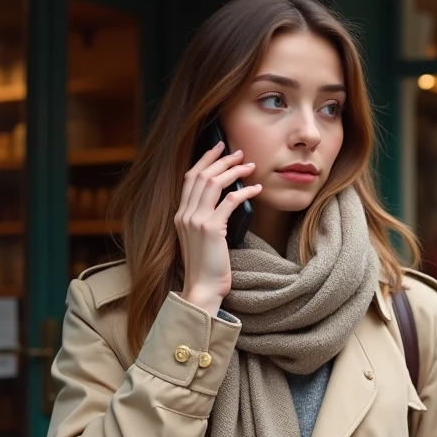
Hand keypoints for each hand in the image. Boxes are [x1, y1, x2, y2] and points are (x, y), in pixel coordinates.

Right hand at [176, 141, 260, 314]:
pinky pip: (229, 201)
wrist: (202, 288)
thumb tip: (226, 200)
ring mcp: (196, 220)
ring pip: (214, 183)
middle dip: (221, 159)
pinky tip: (256, 189)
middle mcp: (185, 214)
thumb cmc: (206, 267)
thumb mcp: (202, 238)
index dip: (204, 160)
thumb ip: (207, 219)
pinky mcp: (211, 228)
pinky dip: (244, 192)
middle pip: (201, 175)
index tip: (218, 148)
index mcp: (180, 214)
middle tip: (239, 152)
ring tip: (250, 165)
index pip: (190, 178)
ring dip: (233, 171)